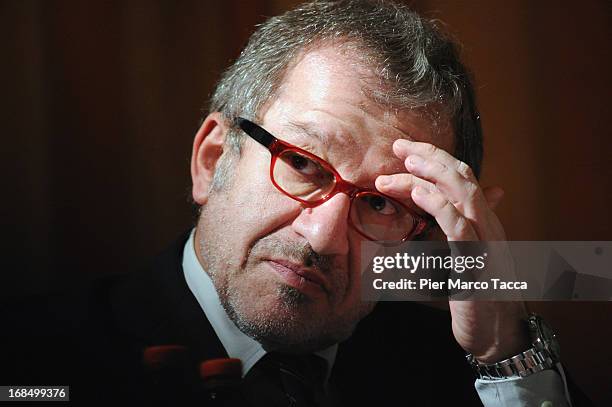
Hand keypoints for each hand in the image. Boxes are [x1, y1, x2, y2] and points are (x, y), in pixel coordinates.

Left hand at [375, 139, 528, 362]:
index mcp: (481, 222)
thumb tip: (424, 214)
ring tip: (405, 162)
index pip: (461, 178)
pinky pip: (459, 226)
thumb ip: (442, 233)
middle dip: (430, 156)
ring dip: (432, 173)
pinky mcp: (476, 262)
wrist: (494, 334)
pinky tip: (418, 192)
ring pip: (464, 193)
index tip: (404, 151)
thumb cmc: (470, 295)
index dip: (434, 159)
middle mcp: (487, 225)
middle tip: (399, 146)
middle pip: (462, 177)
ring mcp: (485, 241)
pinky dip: (438, 204)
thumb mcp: (453, 257)